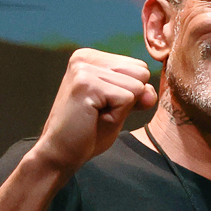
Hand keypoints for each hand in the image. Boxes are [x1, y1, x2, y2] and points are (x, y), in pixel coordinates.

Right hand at [31, 49, 157, 174]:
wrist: (60, 152)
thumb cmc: (90, 131)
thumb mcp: (121, 108)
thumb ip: (139, 94)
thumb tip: (150, 91)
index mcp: (91, 57)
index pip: (140, 68)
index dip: (131, 93)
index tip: (104, 104)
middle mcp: (84, 57)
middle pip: (141, 73)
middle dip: (129, 99)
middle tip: (100, 111)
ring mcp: (83, 69)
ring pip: (136, 86)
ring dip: (121, 109)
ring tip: (95, 115)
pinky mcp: (86, 84)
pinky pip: (127, 98)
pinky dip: (117, 115)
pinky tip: (93, 118)